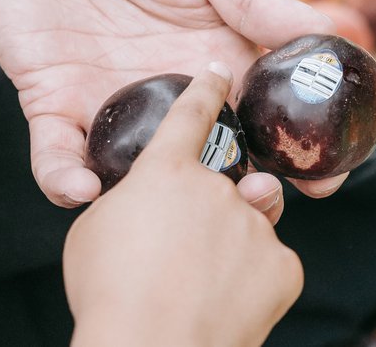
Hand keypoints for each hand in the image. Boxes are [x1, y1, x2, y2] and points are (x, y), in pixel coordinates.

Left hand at [0, 0, 347, 207]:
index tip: (325, 177)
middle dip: (233, 189)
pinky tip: (80, 186)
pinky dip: (66, 179)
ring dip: (153, 196)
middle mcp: (169, 84)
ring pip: (140, 170)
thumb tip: (333, 32)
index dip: (298, 145)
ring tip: (167, 209)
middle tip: (251, 210)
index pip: (265, 107)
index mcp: (214, 46)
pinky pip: (59, 155)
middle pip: (212, 154)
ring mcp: (112, 99)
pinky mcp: (52, 103)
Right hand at [63, 64, 303, 345]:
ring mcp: (253, 224)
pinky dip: (252, 280)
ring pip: (250, 222)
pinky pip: (270, 263)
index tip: (219, 73)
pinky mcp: (282, 266)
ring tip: (202, 281)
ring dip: (233, 241)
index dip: (205, 92)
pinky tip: (223, 302)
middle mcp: (215, 187)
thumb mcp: (94, 232)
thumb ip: (125, 202)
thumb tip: (141, 204)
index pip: (190, 115)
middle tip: (189, 246)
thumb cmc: (107, 292)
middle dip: (213, 207)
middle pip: (224, 182)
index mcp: (164, 171)